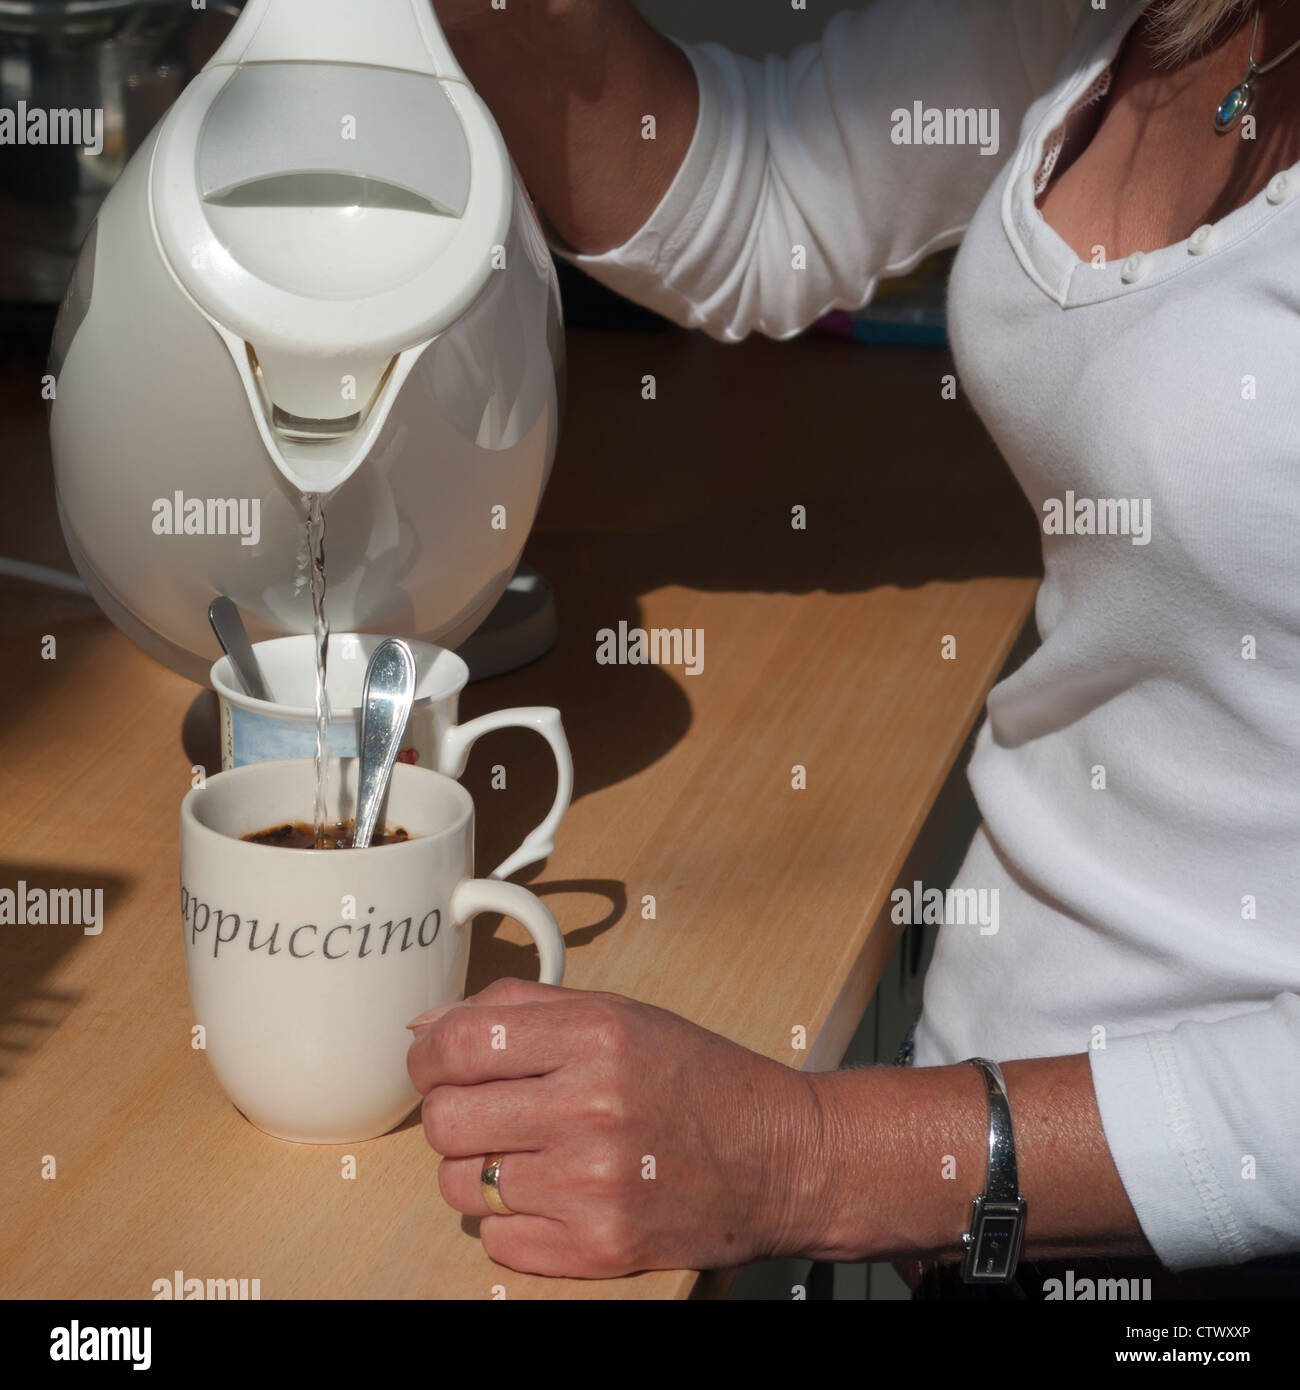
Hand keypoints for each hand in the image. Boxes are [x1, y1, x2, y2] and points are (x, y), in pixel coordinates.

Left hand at [406, 978, 824, 1277]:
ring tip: (526, 1153)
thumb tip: (426, 1027)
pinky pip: (496, 1240)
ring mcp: (592, 1185)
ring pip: (461, 1184)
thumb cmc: (699, 1079)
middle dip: (453, 1113)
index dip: (428, 1055)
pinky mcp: (597, 1248)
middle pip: (446, 1120)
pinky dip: (512, 1219)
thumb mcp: (619, 1016)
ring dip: (479, 1169)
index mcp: (596, 1037)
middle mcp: (591, 1108)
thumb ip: (521, 1009)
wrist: (779, 1158)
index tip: (436, 1062)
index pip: (457, 1045)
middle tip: (487, 1110)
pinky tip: (553, 1193)